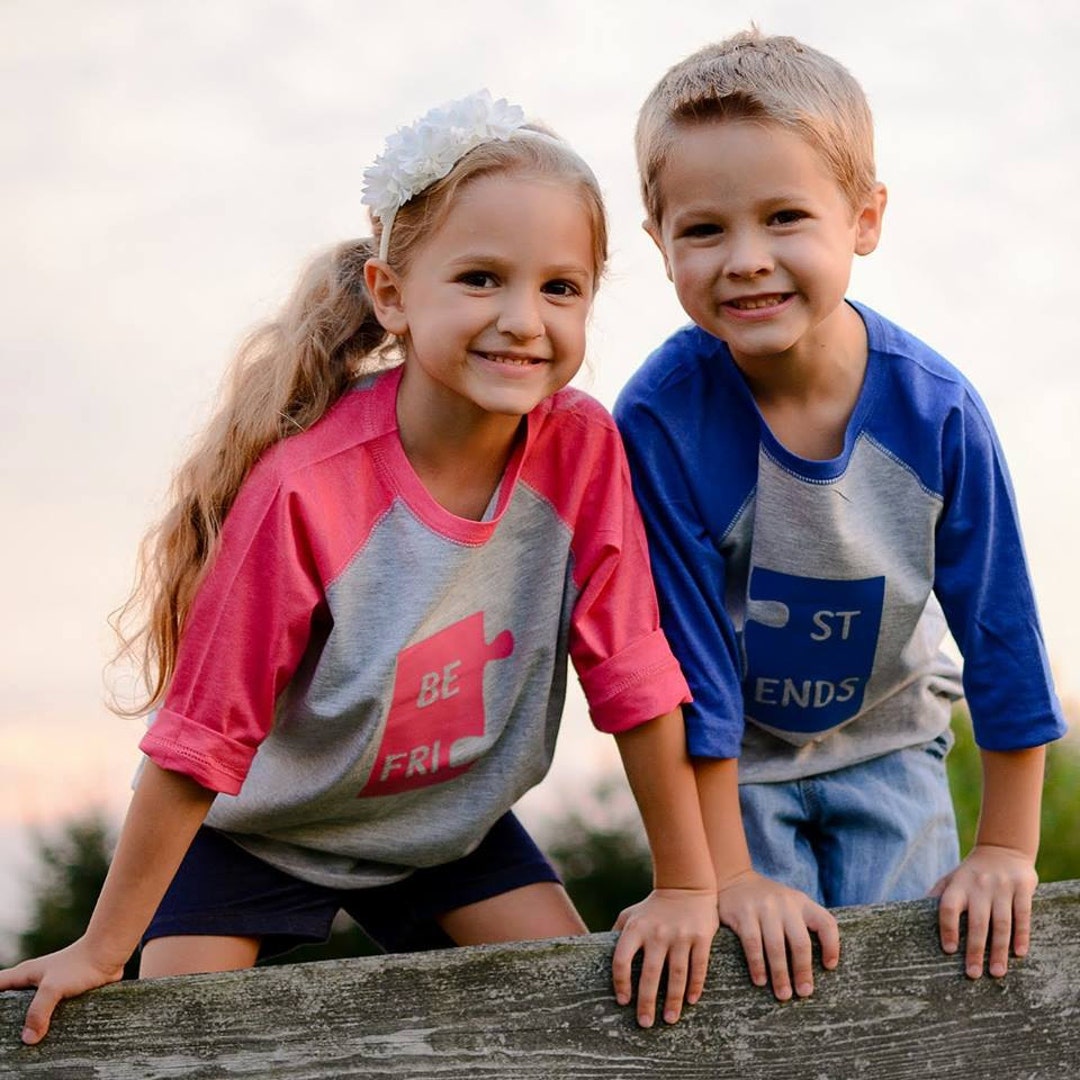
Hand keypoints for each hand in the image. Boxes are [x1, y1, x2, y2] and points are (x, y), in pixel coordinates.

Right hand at [0, 938, 126, 1043]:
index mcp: (24, 975)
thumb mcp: (52, 988)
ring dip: (32, 1024)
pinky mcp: (64, 997)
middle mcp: (33, 982)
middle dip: (9, 1018)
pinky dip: (49, 1024)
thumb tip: (29, 1038)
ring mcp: (49, 990)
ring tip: (29, 1042)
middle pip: (11, 1003)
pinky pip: (51, 1014)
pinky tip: (49, 1037)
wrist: (108, 955)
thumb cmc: (79, 964)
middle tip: (9, 1037)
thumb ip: (38, 1012)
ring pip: (32, 1010)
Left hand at [612, 886, 717, 1026]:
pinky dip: (695, 986)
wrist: (686, 884)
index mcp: (636, 928)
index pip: (622, 959)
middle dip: (647, 1002)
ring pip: (676, 975)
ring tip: (669, 1020)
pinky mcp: (701, 937)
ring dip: (673, 1001)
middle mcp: (657, 933)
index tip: (623, 1001)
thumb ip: (616, 933)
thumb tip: (598, 954)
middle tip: (645, 1023)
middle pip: (649, 973)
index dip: (621, 982)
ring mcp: (680, 935)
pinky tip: (691, 1001)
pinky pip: (698, 967)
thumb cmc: (653, 906)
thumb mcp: (630, 914)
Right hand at [716, 869, 838, 1000]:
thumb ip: (802, 924)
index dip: (832, 946)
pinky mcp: (743, 913)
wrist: (734, 878)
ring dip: (780, 974)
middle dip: (803, 971)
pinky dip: (757, 965)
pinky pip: (753, 944)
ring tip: (783, 994)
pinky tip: (760, 980)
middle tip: (804, 992)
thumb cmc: (767, 901)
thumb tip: (819, 965)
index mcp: (801, 902)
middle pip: (800, 942)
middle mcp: (785, 903)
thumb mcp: (789, 903)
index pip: (825, 922)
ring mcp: (764, 907)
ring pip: (776, 946)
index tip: (830, 967)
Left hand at [930, 844, 1037, 978]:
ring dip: (999, 950)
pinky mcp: (1022, 889)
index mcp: (959, 885)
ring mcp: (1002, 887)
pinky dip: (1021, 935)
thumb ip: (938, 894)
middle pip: (977, 922)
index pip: (949, 907)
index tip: (948, 950)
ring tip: (996, 973)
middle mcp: (979, 886)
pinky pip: (1022, 915)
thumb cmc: (972, 872)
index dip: (947, 928)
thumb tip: (915, 913)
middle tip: (973, 974)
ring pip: (1001, 923)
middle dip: (974, 950)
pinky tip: (1019, 954)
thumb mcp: (952, 878)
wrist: (1003, 849)